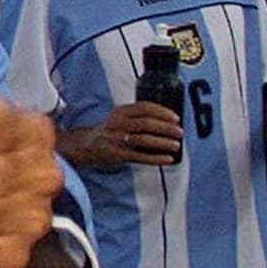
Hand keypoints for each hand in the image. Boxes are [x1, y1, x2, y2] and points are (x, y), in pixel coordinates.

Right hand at [67, 100, 182, 170]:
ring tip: (176, 145)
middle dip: (165, 128)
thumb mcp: (120, 118)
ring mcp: (116, 139)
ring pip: (143, 139)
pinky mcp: (117, 154)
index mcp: (120, 111)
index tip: (176, 118)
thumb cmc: (110, 131)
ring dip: (162, 142)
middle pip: (145, 123)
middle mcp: (117, 123)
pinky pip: (139, 157)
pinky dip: (155, 158)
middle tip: (179, 132)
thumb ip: (138, 117)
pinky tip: (167, 159)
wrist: (87, 145)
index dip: (162, 112)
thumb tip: (168, 122)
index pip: (144, 108)